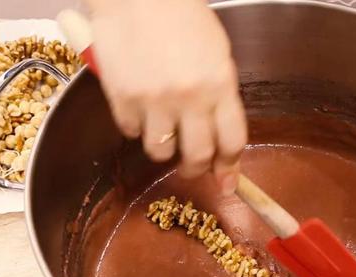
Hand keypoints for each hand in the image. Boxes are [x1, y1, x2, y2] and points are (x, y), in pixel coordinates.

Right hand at [86, 0, 246, 193]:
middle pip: (199, 155)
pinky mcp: (122, 97)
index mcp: (221, 84)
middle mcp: (190, 97)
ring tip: (163, 132)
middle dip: (196, 169)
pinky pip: (131, 132)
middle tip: (192, 168)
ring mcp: (155, 99)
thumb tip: (219, 134)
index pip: (233, 141)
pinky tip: (139, 106)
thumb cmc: (182, 17)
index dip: (230, 166)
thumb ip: (221, 95)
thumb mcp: (217, 53)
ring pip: (162, 152)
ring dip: (164, 149)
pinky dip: (136, 126)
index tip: (227, 180)